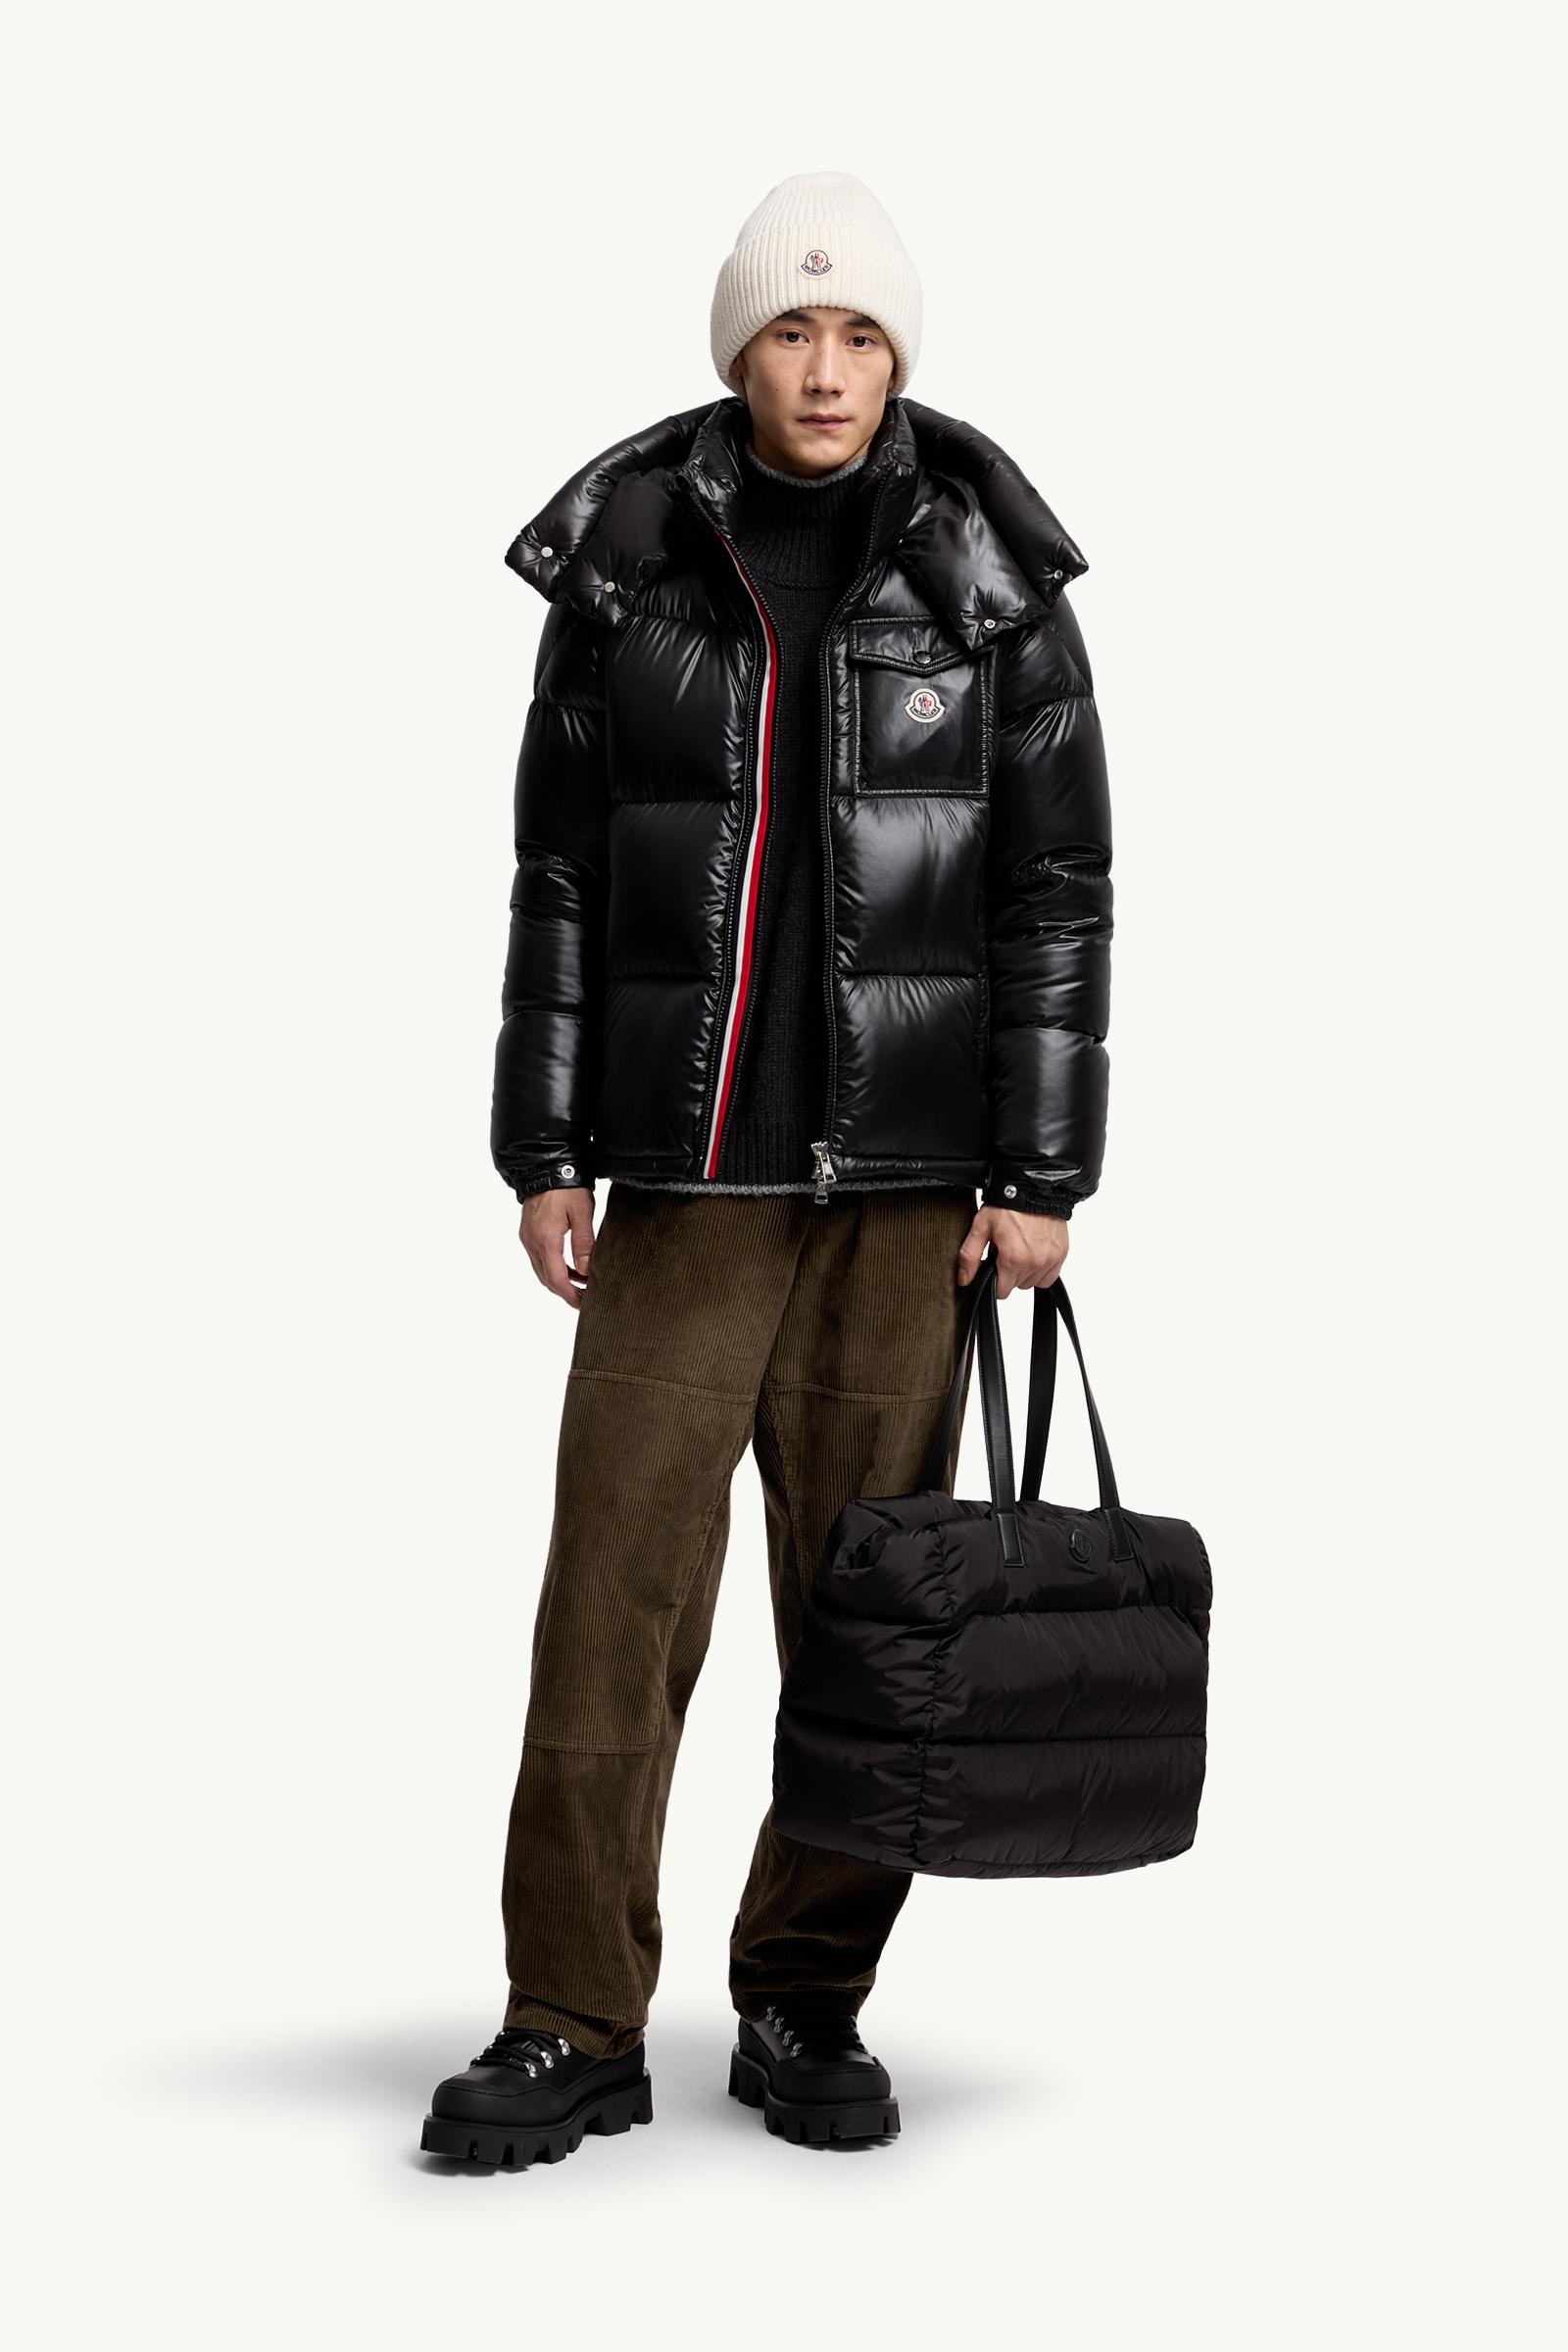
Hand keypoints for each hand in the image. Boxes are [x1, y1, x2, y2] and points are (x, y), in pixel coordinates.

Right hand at [520, 1186, 595, 1308]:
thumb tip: (586, 1271)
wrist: (545, 1166)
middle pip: (546, 1279)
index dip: (570, 1296)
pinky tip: (569, 1268)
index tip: (583, 1304)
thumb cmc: (566, 1187)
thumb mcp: (581, 1213)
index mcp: (546, 1239)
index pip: (556, 1279)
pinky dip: (553, 1268)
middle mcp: (532, 1242)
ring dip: (559, 1281)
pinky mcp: (528, 1233)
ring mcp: (527, 1238)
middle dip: (565, 1292)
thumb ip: (584, 1243)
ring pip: (541, 1270)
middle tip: (584, 1300)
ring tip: (581, 1285)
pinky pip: (539, 1259)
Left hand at [957, 1204, 1067, 1296]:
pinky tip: (1033, 1253)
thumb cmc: (1007, 1205)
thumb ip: (970, 1256)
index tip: (993, 1265)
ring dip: (1025, 1272)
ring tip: (1020, 1249)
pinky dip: (1041, 1270)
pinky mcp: (1061, 1254)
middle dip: (1008, 1273)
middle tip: (1006, 1250)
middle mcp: (1034, 1262)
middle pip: (1017, 1286)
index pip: (1002, 1291)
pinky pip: (1049, 1277)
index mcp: (1013, 1258)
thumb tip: (964, 1280)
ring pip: (1033, 1282)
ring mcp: (1050, 1259)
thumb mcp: (981, 1226)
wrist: (1033, 1188)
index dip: (994, 1280)